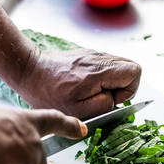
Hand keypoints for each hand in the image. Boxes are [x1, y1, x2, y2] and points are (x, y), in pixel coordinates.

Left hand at [17, 48, 141, 118]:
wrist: (29, 71)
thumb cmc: (48, 92)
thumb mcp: (76, 110)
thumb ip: (103, 105)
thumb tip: (114, 100)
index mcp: (99, 70)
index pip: (135, 72)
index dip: (128, 90)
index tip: (110, 99)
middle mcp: (99, 58)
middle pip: (130, 67)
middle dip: (122, 86)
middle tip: (102, 96)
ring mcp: (93, 54)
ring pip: (119, 66)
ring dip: (112, 82)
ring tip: (92, 91)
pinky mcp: (87, 55)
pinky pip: (106, 65)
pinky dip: (102, 77)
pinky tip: (84, 84)